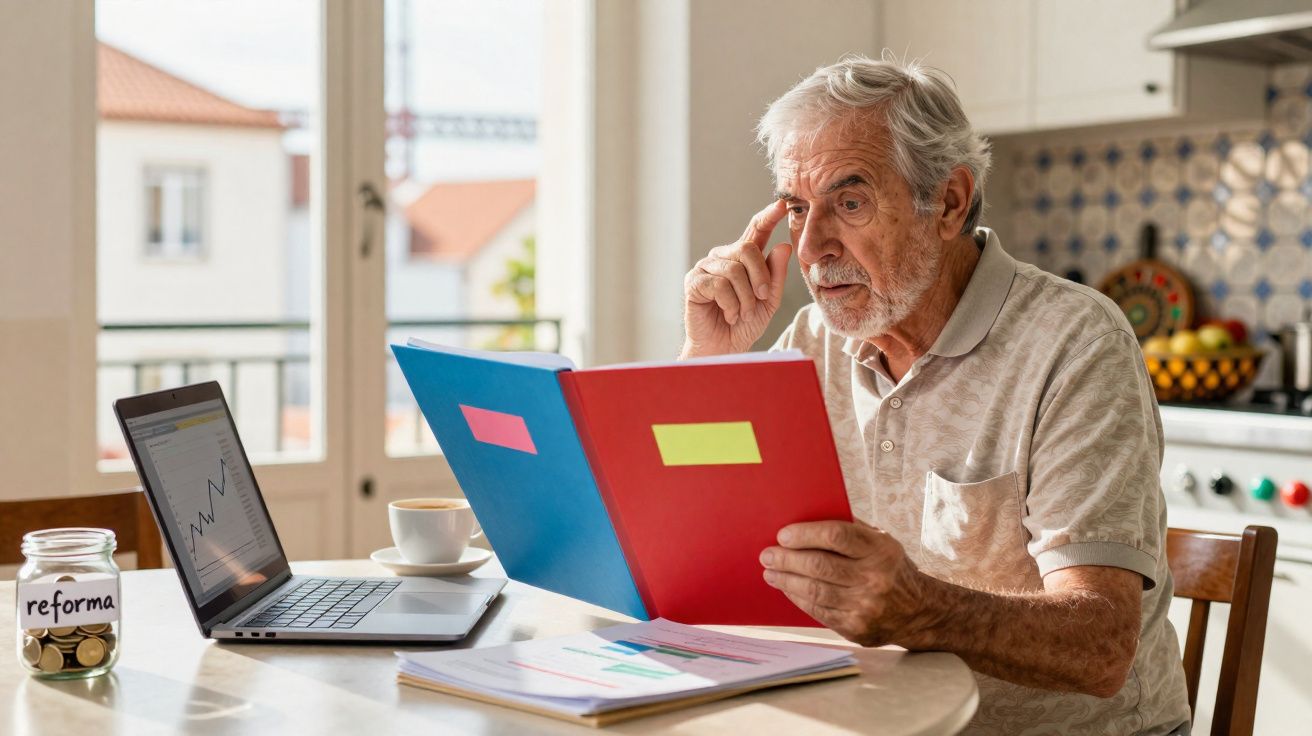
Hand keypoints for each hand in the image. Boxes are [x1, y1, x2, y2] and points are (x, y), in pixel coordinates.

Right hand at [681, 200, 792, 357]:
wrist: (724, 349)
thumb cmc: (744, 324)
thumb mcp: (769, 301)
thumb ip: (776, 275)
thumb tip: (782, 246)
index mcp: (742, 258)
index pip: (756, 230)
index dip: (768, 216)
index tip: (783, 204)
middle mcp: (723, 257)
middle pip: (747, 249)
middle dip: (760, 277)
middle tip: (762, 299)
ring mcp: (706, 268)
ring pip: (734, 269)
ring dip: (745, 297)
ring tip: (743, 314)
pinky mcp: (693, 282)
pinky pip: (718, 284)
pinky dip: (730, 304)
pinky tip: (728, 314)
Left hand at [759, 521, 931, 646]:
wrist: (919, 611)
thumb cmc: (890, 567)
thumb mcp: (881, 542)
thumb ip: (851, 529)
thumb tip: (806, 518)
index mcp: (881, 550)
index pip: (836, 536)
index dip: (805, 534)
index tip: (783, 535)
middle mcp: (875, 578)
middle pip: (819, 565)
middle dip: (787, 559)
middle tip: (767, 554)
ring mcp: (866, 606)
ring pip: (814, 590)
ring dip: (786, 580)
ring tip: (770, 572)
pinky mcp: (856, 628)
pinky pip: (818, 611)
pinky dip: (798, 598)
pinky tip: (788, 588)